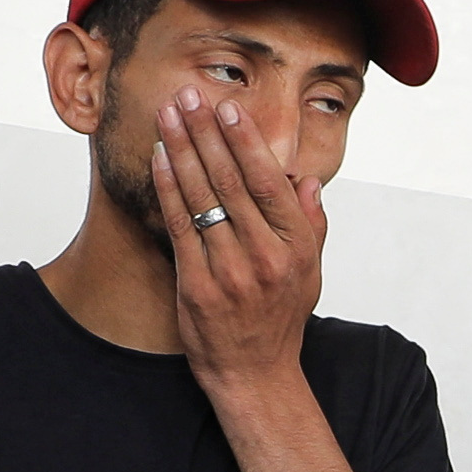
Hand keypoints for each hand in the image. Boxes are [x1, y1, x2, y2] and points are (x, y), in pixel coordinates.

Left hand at [154, 86, 330, 393]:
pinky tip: (160, 159)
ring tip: (167, 114)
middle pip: (230, 180)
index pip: (267, 181)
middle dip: (205, 132)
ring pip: (202, 197)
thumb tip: (308, 182)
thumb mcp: (310, 273)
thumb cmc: (281, 320)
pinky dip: (168, 188)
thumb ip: (311, 225)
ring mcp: (228, 271)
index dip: (245, 140)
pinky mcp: (196, 285)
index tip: (227, 107)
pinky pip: (179, 225)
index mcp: (295, 247)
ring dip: (182, 149)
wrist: (255, 375)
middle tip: (188, 96)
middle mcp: (264, 256)